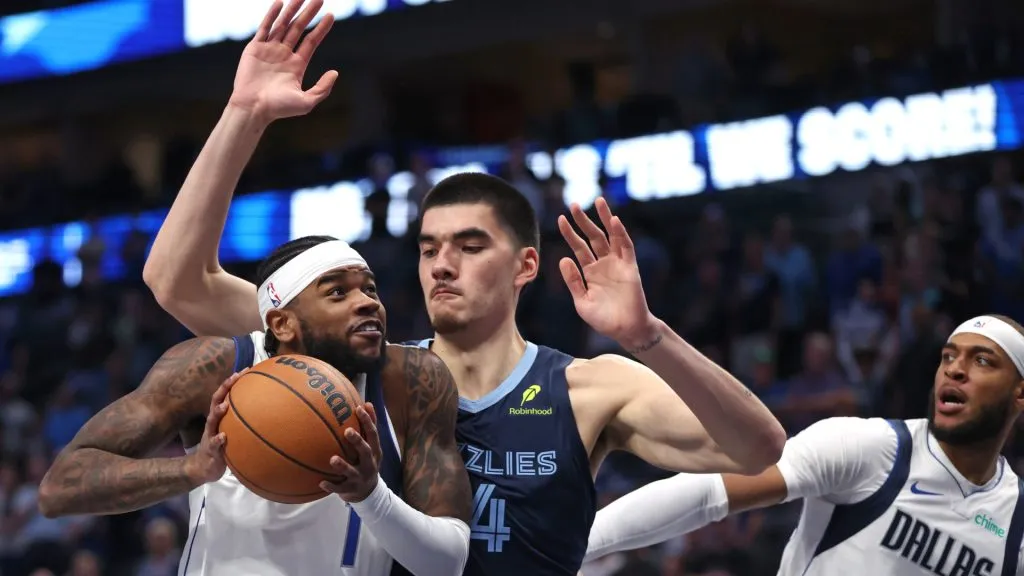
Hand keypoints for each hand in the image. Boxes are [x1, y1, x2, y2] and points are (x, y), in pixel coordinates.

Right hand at [185, 371, 243, 485]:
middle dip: (224, 388)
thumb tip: (262, 409)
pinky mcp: (211, 451)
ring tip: (225, 405)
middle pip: (215, 402)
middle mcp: (213, 423)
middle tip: (234, 377)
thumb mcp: (230, 430)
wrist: (203, 468)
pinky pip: (214, 445)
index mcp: (218, 417)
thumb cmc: (220, 446)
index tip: (244, 370)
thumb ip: (240, 420)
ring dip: (218, 412)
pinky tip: (223, 437)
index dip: (231, 382)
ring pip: (211, 421)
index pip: (223, 395)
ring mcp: (210, 436)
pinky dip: (218, 440)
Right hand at [228, 0, 337, 124]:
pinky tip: (280, 3)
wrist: (253, 108)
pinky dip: (272, 15)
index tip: (331, 15)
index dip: (321, 28)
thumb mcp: (306, 101)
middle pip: (299, 29)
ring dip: (292, 10)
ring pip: (283, 24)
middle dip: (309, 14)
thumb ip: (322, 88)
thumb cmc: (279, 108)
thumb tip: (335, 73)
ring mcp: (269, 50)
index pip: (311, 41)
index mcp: (296, 65)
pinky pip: (265, 28)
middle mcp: (284, 55)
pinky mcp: (255, 48)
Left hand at [320, 403, 382, 502]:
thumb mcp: (371, 446)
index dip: (367, 421)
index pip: (373, 434)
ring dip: (343, 466)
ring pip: (352, 472)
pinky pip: (339, 489)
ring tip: (332, 459)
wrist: (368, 493)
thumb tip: (366, 402)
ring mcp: (360, 478)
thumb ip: (368, 427)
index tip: (359, 408)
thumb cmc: (366, 462)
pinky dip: (331, 486)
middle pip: (365, 451)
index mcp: (374, 451)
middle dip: (358, 441)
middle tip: (347, 431)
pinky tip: (320, 482)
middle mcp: (370, 464)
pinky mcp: (350, 490)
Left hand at [557, 198, 657, 349]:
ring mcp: (617, 264)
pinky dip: (621, 234)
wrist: (625, 330)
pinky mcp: (630, 267)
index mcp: (589, 271)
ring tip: (598, 201)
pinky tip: (614, 221)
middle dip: (583, 220)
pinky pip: (626, 247)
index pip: (578, 247)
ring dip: (605, 218)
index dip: (570, 233)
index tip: (560, 219)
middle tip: (573, 204)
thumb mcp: (582, 301)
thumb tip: (563, 258)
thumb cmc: (603, 320)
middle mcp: (603, 264)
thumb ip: (573, 281)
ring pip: (610, 236)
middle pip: (593, 236)